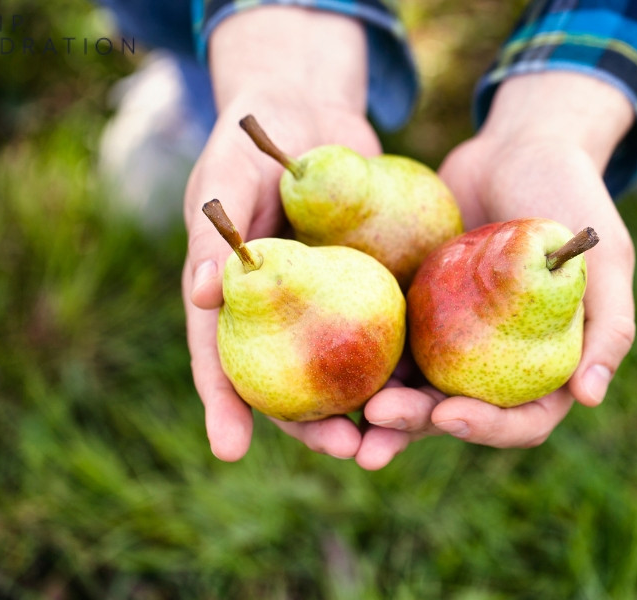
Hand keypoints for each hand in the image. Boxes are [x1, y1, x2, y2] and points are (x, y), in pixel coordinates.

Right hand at [182, 8, 384, 461]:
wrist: (312, 111)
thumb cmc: (255, 139)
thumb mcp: (231, 176)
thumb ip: (216, 232)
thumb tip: (204, 295)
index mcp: (235, 300)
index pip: (221, 360)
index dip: (224, 407)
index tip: (230, 450)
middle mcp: (282, 316)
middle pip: (290, 385)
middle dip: (312, 426)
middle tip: (343, 449)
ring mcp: (329, 309)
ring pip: (345, 374)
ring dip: (367, 412)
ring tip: (392, 441)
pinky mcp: (374, 291)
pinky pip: (390, 335)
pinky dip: (406, 365)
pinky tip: (433, 390)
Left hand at [364, 72, 636, 455]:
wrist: (517, 146)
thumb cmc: (571, 196)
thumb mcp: (605, 258)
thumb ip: (609, 326)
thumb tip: (589, 399)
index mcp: (544, 365)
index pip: (521, 420)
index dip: (487, 428)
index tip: (449, 414)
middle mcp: (495, 364)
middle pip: (455, 413)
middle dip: (415, 425)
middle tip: (376, 421)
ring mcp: (451, 341)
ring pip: (413, 389)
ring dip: (380, 411)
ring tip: (340, 424)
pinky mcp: (415, 312)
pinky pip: (386, 344)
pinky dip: (362, 360)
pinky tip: (329, 367)